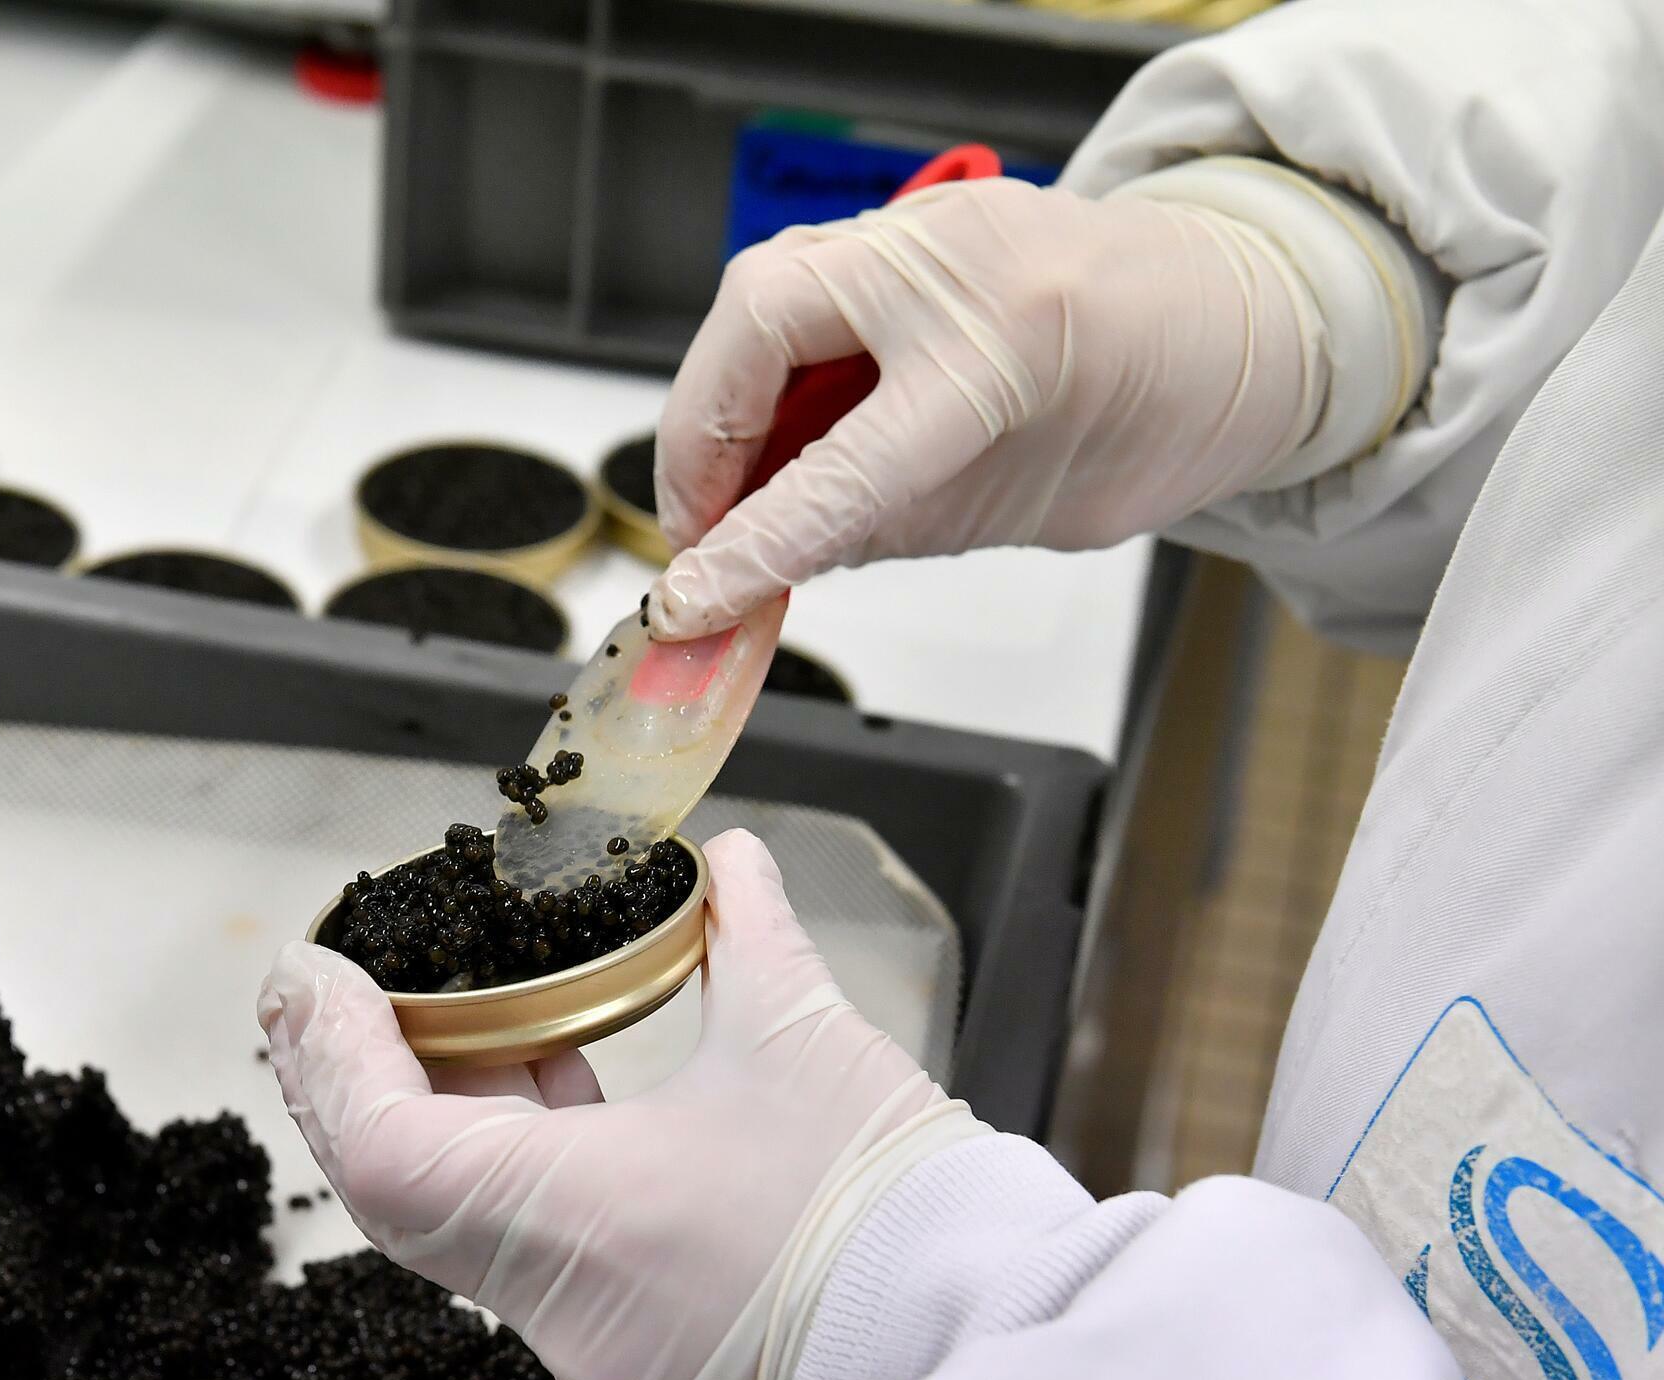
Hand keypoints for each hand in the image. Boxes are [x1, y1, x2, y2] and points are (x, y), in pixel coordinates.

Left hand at [256, 830, 984, 1379]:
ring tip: (442, 1025)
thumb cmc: (896, 1218)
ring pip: (466, 1235)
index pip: (383, 1148)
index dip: (331, 1056)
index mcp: (574, 1223)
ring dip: (444, 1128)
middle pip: (401, 1196)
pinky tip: (554, 1101)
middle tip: (330, 997)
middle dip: (356, 1086)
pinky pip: (537, 1272)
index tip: (314, 978)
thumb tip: (735, 865)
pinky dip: (520, 1182)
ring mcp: (595, 1360)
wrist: (982, 1363)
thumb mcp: (811, 1041)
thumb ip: (751, 935)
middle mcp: (559, 1312)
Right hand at [649, 179, 1324, 637]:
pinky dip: (766, 366)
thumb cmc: (1161, 413)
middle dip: (702, 438)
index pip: (843, 466)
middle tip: (699, 532)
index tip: (695, 598)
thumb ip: (887, 529)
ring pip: (765, 291)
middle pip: (763, 323)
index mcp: (1009, 354)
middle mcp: (961, 265)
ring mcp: (933, 226)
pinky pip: (799, 283)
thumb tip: (763, 568)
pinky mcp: (914, 223)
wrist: (1244, 317)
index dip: (753, 541)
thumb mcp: (1027, 511)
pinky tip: (773, 434)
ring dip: (723, 397)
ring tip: (729, 491)